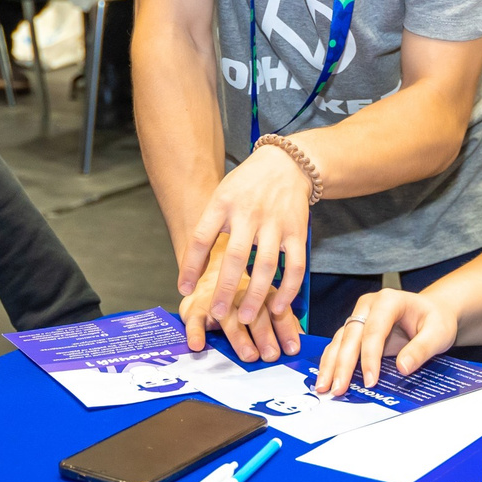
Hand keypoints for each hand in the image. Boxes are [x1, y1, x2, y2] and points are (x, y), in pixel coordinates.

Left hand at [178, 143, 312, 347]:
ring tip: (244, 317)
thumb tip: (192, 271)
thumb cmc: (246, 186)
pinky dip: (288, 289)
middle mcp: (249, 213)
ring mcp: (275, 223)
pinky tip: (277, 307)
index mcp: (223, 204)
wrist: (286, 163)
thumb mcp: (221, 196)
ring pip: (266, 265)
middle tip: (216, 314)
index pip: (201, 237)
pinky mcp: (297, 231)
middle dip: (225, 289)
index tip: (184, 289)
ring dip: (256, 295)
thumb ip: (208, 229)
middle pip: (235, 256)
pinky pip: (295, 266)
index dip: (190, 265)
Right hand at [179, 276, 297, 363]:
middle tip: (271, 355)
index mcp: (261, 292)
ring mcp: (217, 300)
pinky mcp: (194, 308)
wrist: (207, 271)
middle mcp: (240, 294)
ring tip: (248, 355)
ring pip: (228, 317)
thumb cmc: (240, 295)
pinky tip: (199, 345)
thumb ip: (282, 321)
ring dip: (239, 337)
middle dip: (264, 335)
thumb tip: (301, 342)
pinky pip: (194, 320)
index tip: (292, 348)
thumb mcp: (263, 303)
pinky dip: (195, 333)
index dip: (286, 329)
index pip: (277, 310)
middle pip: (254, 313)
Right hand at [311, 289, 454, 397]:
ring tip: (324, 387)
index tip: (370, 381)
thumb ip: (421, 349)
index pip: (374, 330)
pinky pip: (340, 346)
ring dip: (331, 364)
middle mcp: (369, 306)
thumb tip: (402, 368)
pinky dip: (332, 362)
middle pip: (351, 335)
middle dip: (342, 364)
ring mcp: (360, 317)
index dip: (369, 357)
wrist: (432, 312)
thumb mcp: (438, 333)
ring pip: (340, 340)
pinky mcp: (356, 330)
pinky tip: (326, 378)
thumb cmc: (436, 319)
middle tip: (338, 388)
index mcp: (389, 300)